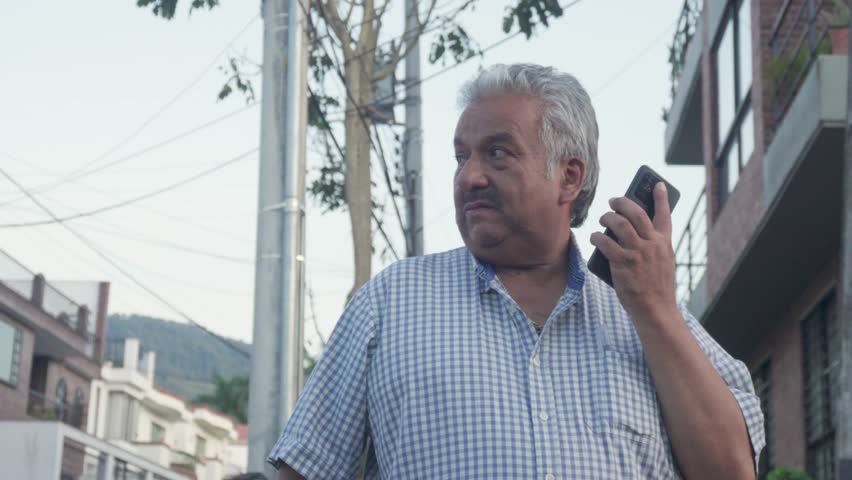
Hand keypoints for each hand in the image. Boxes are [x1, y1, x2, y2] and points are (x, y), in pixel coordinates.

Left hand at [590, 182, 677, 322]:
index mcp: (664, 243)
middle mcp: (652, 244)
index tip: (656, 184)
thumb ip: (653, 246)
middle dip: (622, 203)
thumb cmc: (657, 286)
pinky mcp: (623, 263)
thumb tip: (632, 232)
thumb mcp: (663, 262)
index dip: (660, 197)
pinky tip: (594, 237)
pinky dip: (597, 237)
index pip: (664, 214)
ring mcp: (638, 253)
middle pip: (636, 213)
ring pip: (619, 224)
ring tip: (602, 219)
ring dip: (607, 218)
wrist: (656, 308)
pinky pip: (605, 242)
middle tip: (613, 201)